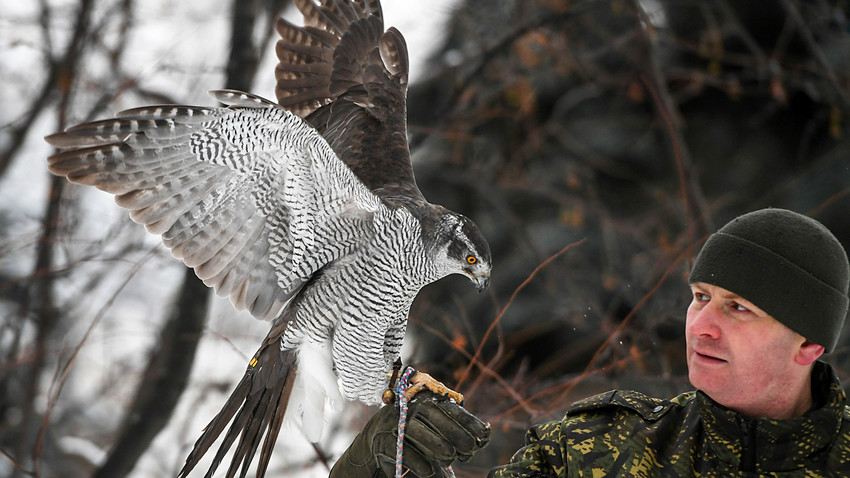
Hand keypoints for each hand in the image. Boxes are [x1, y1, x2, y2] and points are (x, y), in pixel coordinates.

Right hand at [330, 391, 490, 476]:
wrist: (377, 437)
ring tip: (450, 459)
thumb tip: (486, 434)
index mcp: (426, 399)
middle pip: (440, 421)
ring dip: (441, 450)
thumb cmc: (415, 430)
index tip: (483, 437)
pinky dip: (422, 465)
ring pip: (424, 436)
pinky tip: (430, 470)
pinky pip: (408, 454)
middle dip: (459, 438)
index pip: (452, 409)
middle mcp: (410, 407)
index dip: (470, 424)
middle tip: (468, 452)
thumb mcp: (435, 424)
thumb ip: (457, 425)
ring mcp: (396, 424)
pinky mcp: (385, 442)